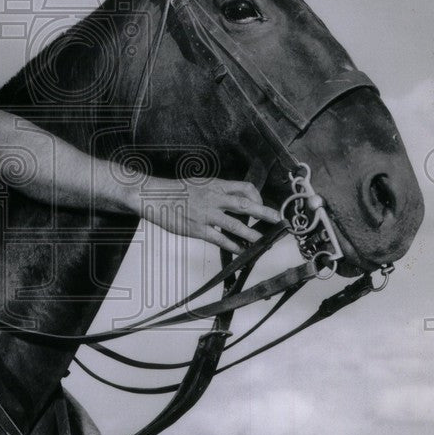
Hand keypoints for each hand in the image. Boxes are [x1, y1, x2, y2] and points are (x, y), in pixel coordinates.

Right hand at [144, 178, 281, 253]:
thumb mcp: (199, 183)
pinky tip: (241, 251)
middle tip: (279, 220)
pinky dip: (233, 246)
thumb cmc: (175, 190)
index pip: (244, 188)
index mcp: (216, 185)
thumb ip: (216, 191)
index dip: (257, 197)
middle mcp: (214, 198)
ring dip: (252, 234)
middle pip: (245, 204)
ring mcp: (206, 214)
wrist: (154, 196)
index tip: (262, 206)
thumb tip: (231, 199)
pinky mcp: (197, 229)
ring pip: (236, 224)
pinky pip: (220, 239)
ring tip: (264, 241)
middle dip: (265, 213)